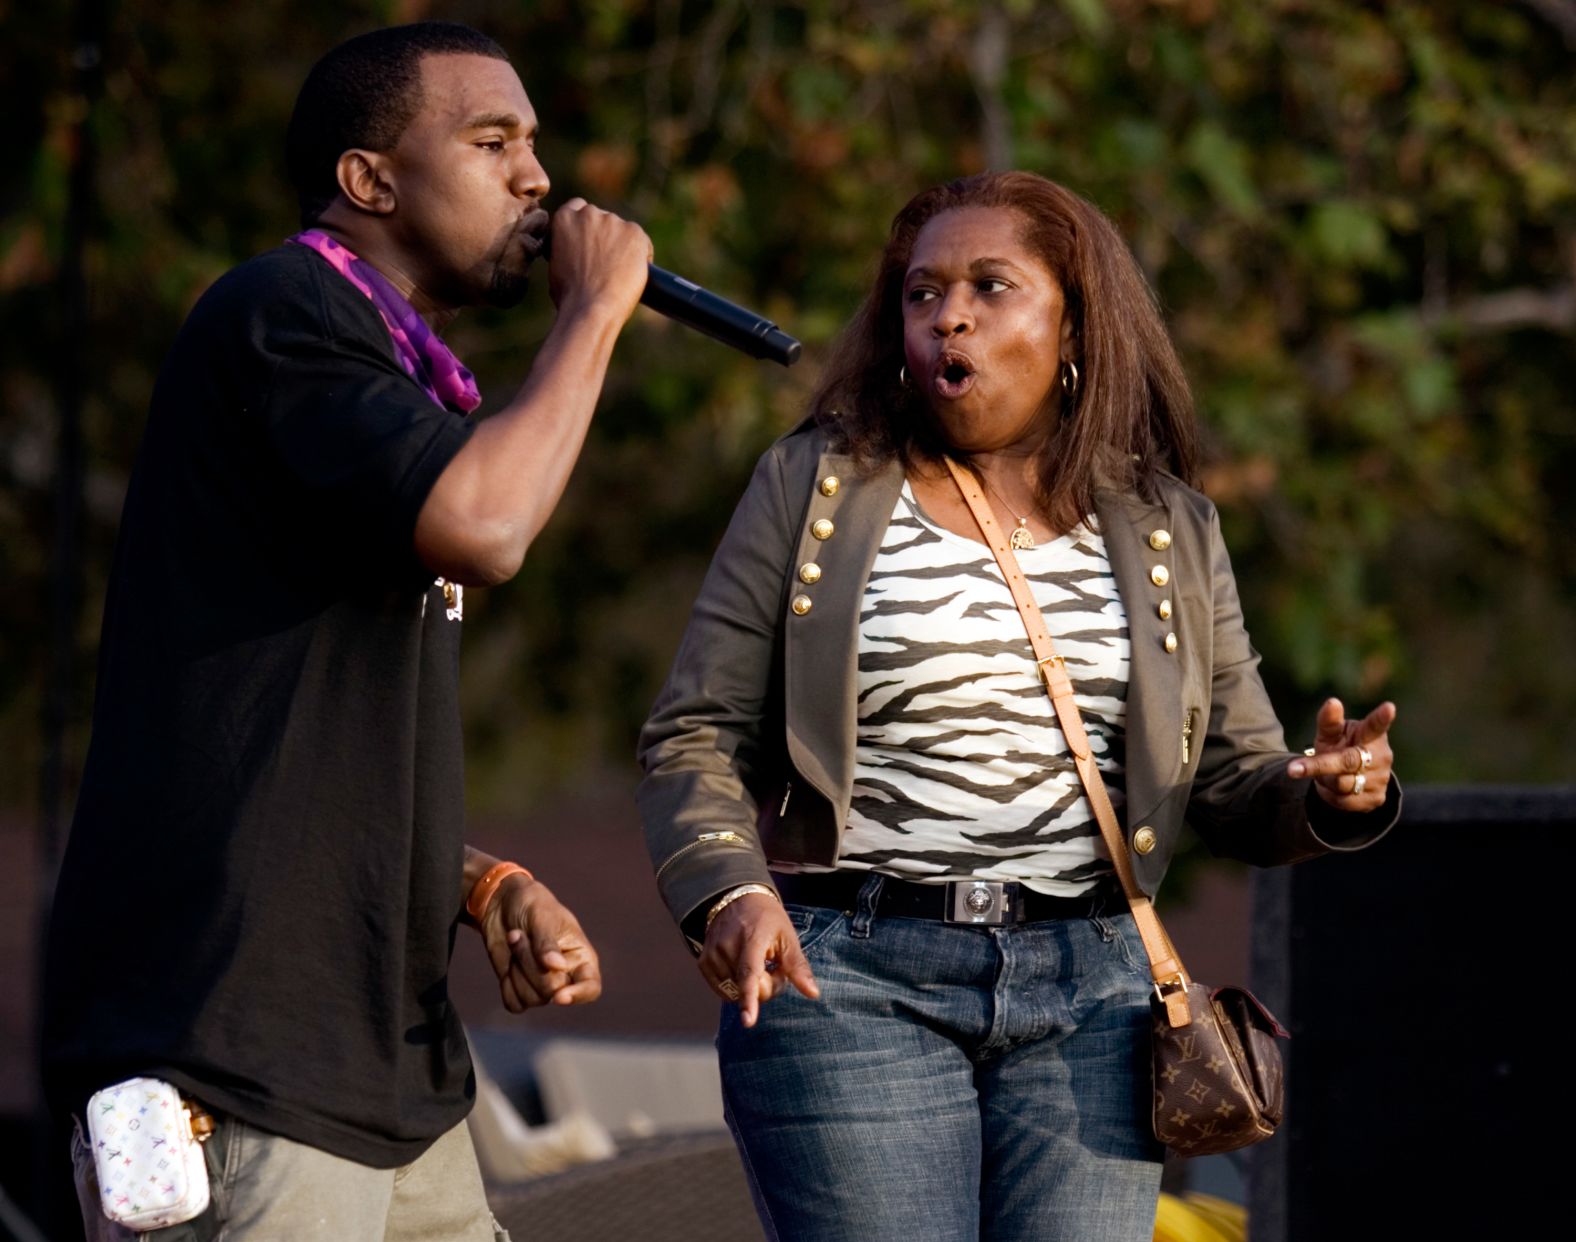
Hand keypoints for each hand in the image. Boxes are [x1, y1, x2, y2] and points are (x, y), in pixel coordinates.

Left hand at [480, 874, 601, 1012]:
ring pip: (532, 999)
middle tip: (517, 934)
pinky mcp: (521, 990)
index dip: (578, 995)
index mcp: (581, 956)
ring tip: (514, 939)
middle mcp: (566, 975)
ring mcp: (543, 985)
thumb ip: (547, 942)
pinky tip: (508, 962)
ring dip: (516, 970)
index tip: (558, 996)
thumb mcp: (541, 915)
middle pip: (552, 991)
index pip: (590, 987)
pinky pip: (515, 1003)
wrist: (502, 903)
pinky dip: (507, 984)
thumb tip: (557, 967)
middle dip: (530, 964)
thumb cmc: (531, 903)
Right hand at [546, 198, 652, 319]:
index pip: (578, 208)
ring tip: (619, 272)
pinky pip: (641, 241)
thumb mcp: (556, 264)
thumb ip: (566, 247)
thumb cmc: (570, 296)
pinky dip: (641, 254)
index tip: (590, 240)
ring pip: (622, 230)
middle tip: (606, 262)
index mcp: (564, 218)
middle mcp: (588, 214)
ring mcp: (613, 221)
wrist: (591, 308)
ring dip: (622, 245)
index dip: (585, 226)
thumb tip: (575, 251)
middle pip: (601, 218)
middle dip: (604, 235)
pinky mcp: (634, 232)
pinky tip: (634, 273)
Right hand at [699, 893, 818, 1027]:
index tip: (748, 1021)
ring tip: (755, 963)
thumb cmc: (767, 920)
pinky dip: (735, 986)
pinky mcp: (703, 962)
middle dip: (766, 986)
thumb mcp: (787, 937)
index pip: (750, 973)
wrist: (736, 899)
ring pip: (735, 993)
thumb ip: (798, 967)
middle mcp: (727, 947)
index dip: (749, 999)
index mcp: (751, 938)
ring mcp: (712, 955)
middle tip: (773, 966)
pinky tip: (741, 967)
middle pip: (749, 989)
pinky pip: (723, 990)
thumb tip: (813, 994)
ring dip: (749, 987)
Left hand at [1287, 697, 1396, 812]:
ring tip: (1326, 773)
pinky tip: (1334, 788)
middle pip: (1347, 761)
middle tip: (1292, 769)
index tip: (1389, 707)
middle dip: (1319, 765)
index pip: (1375, 726)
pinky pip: (1343, 800)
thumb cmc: (1340, 746)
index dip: (1382, 718)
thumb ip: (1329, 721)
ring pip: (1342, 783)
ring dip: (1325, 779)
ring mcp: (1381, 778)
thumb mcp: (1330, 734)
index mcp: (1370, 734)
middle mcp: (1381, 756)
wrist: (1350, 778)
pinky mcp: (1376, 798)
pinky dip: (1331, 795)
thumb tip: (1332, 702)